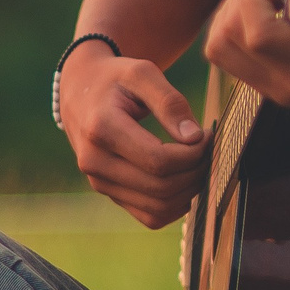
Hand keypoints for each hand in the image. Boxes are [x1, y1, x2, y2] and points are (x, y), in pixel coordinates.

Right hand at [60, 41, 208, 228]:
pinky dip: (176, 205)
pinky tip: (185, 179)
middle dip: (195, 171)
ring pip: (158, 208)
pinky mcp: (109, 193)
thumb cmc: (116, 78)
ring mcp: (100, 182)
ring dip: (190, 190)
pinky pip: (150, 217)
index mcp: (101, 129)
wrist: (81, 90)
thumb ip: (170, 102)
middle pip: (161, 187)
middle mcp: (94, 162)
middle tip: (207, 149)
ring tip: (198, 162)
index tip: (206, 135)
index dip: (193, 154)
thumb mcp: (142, 73)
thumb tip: (195, 138)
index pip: (158, 161)